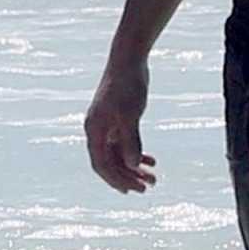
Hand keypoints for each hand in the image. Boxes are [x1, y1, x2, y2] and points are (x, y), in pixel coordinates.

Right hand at [84, 61, 157, 192]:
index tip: (134, 190)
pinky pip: (124, 143)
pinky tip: (150, 160)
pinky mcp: (118, 119)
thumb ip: (130, 141)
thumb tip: (132, 166)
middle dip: (128, 177)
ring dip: (135, 167)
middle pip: (110, 163)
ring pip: (119, 154)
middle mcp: (98, 131)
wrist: (129, 59)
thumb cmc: (128, 86)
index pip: (102, 165)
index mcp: (94, 131)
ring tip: (153, 178)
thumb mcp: (130, 115)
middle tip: (148, 187)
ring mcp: (107, 125)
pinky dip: (137, 153)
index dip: (117, 180)